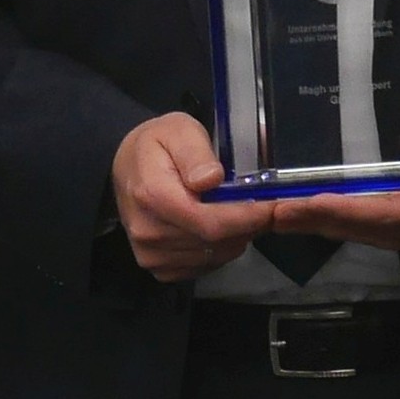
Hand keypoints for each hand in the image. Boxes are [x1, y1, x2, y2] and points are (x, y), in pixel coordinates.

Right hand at [112, 113, 275, 281]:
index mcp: (153, 196)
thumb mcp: (178, 130)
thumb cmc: (156, 145)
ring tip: (238, 212)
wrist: (126, 167)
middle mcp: (148, 232)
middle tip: (261, 204)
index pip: (211, 222)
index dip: (247, 217)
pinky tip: (218, 227)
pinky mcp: (158, 268)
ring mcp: (151, 255)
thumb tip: (211, 179)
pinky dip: (220, 249)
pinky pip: (204, 266)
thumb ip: (195, 153)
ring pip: (215, 256)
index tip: (272, 205)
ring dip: (236, 238)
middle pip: (217, 242)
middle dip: (248, 225)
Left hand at [264, 89, 399, 256]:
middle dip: (321, 222)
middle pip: (372, 230)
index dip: (342, 210)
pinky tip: (319, 218)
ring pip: (372, 235)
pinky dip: (347, 225)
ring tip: (284, 218)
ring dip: (327, 227)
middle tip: (274, 214)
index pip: (387, 212)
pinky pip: (381, 231)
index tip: (302, 204)